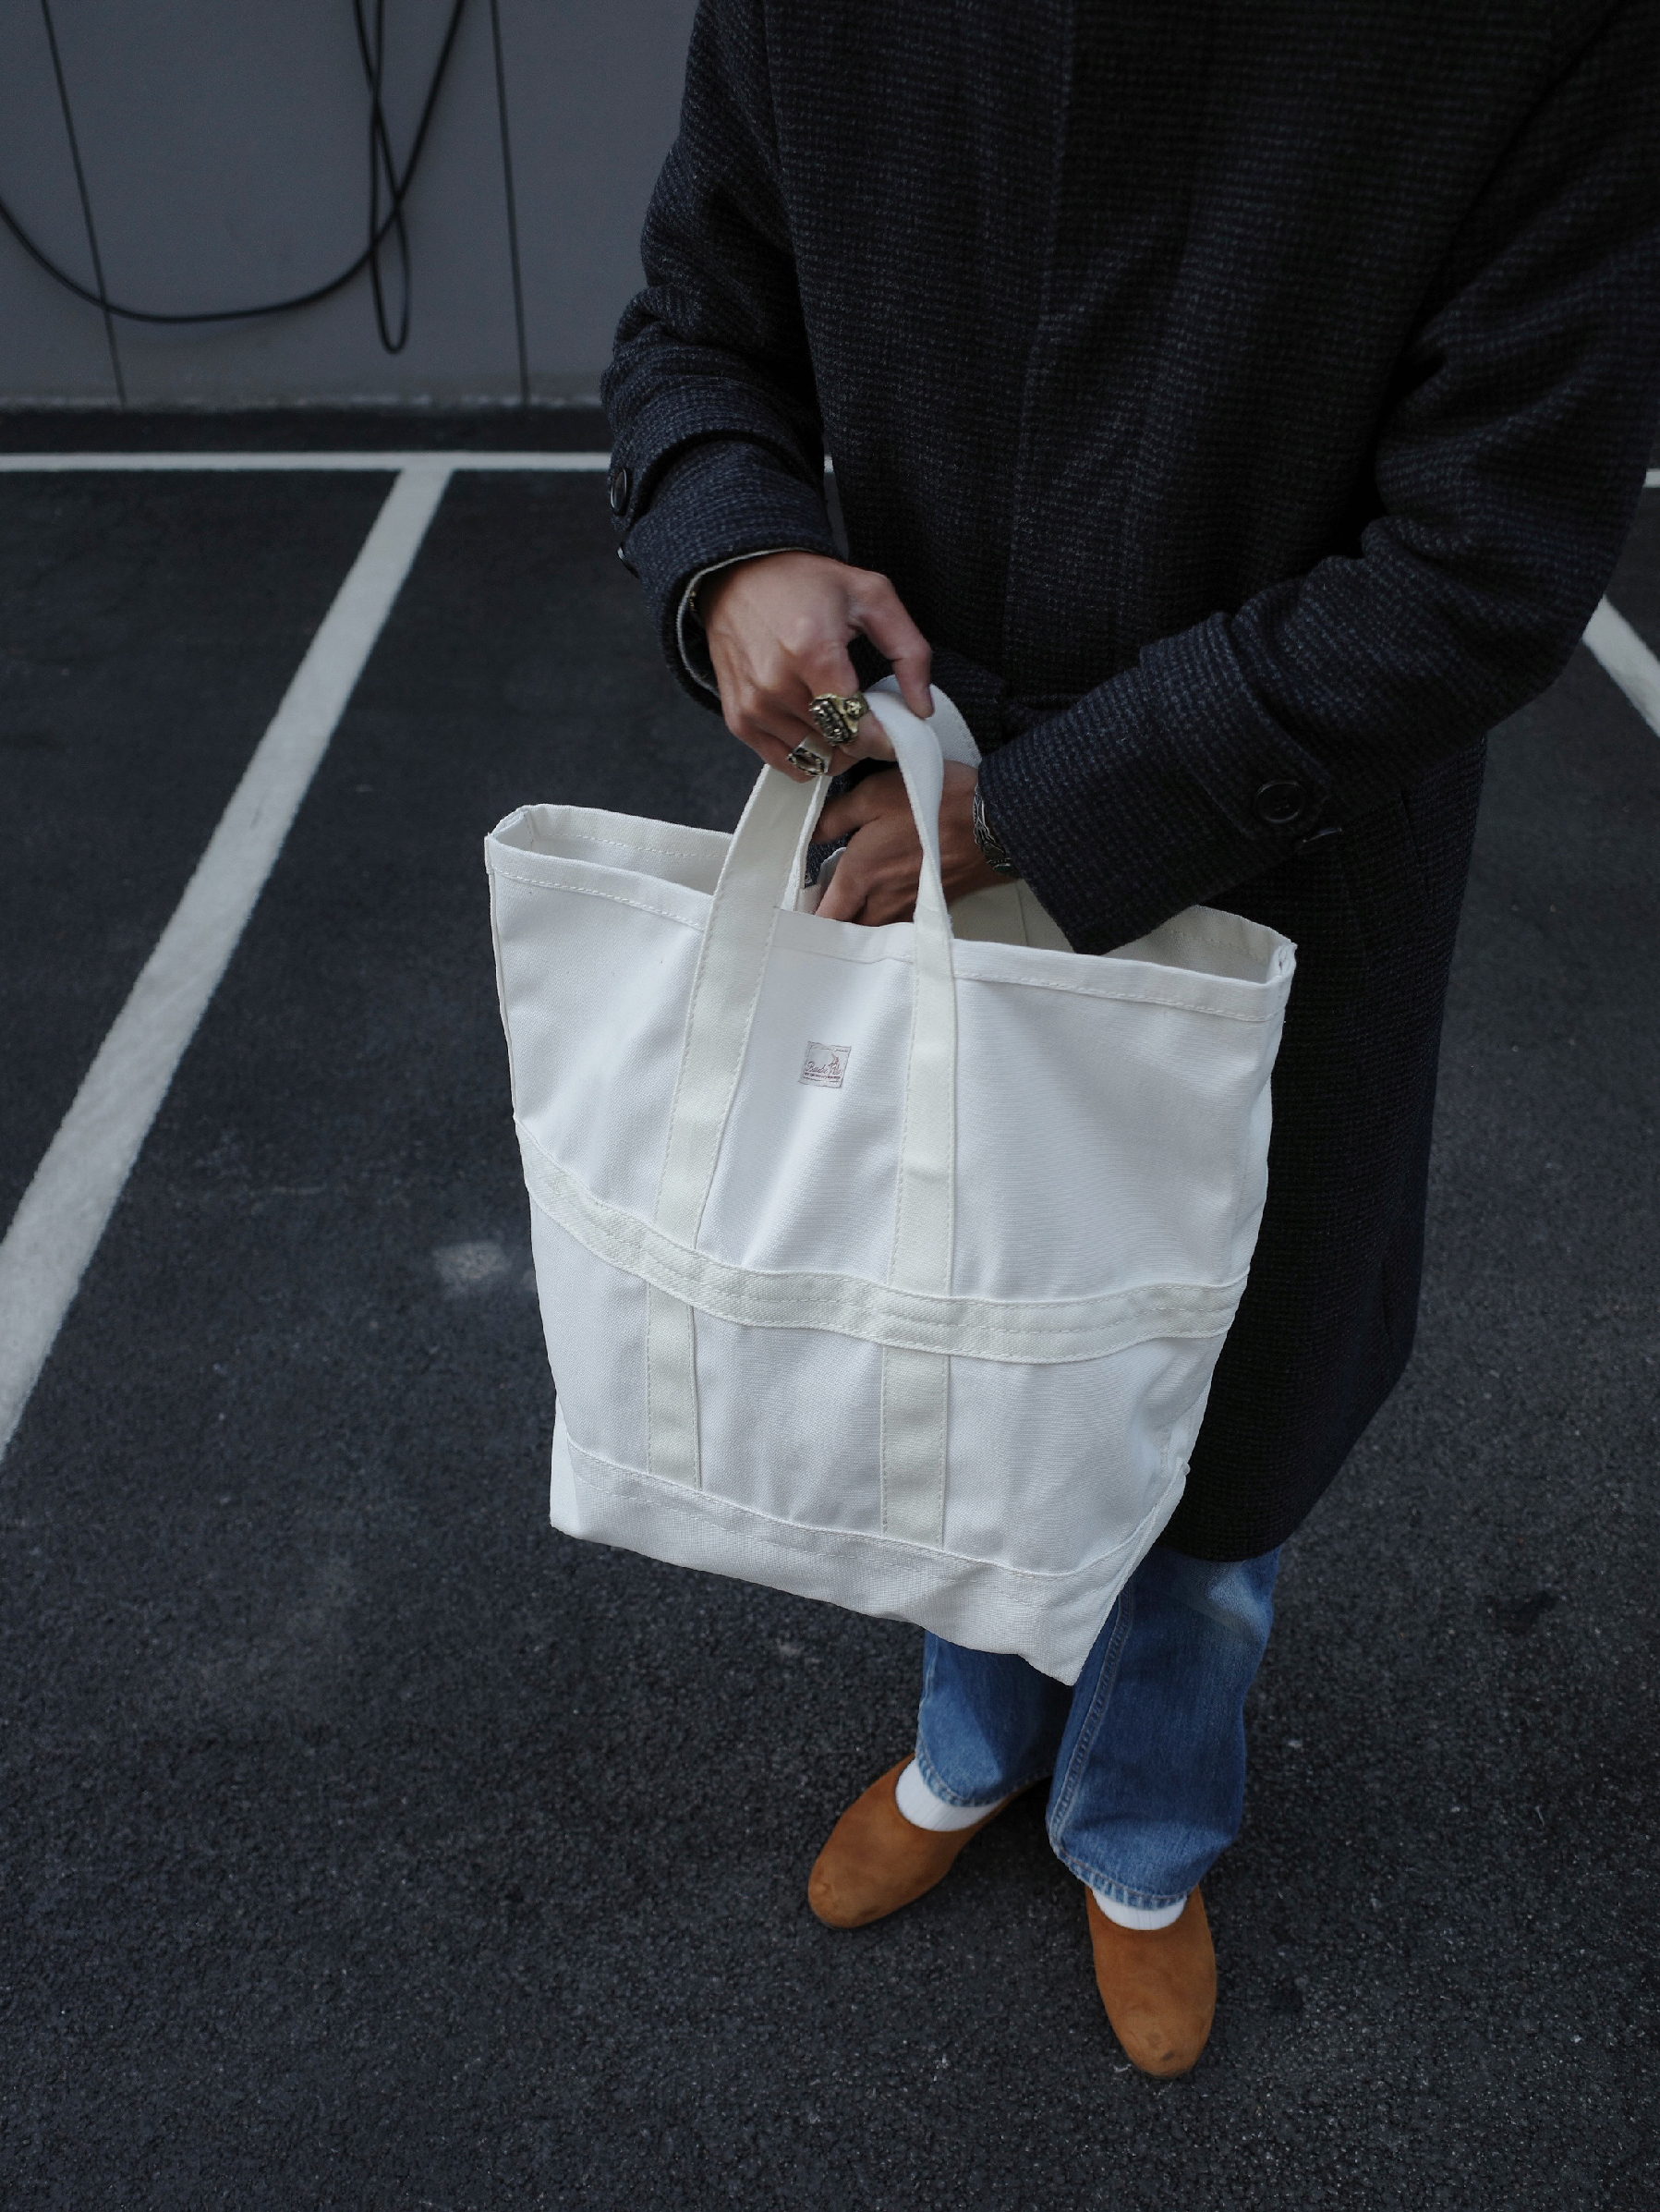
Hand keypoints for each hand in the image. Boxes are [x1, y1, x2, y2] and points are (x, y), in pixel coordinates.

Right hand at [700, 551, 932, 779]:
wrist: (739, 574)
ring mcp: (753, 706)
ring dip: (835, 749)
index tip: (895, 734)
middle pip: (837, 746)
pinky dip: (808, 754)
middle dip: (862, 742)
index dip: (884, 741)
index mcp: (812, 652)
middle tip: (869, 718)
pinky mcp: (738, 718)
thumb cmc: (806, 583)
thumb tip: (922, 709)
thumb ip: (909, 652)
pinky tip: (816, 729)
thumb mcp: (872, 597)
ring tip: (840, 717)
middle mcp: (776, 684)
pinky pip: (784, 762)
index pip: (856, 729)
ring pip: (813, 759)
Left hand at [816, 760, 1005, 924]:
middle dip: (836, 924)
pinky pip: (901, 922)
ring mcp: (910, 908)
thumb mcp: (873, 794)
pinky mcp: (932, 905)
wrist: (993, 820)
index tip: (800, 909)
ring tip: (856, 902)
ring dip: (862, 922)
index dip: (808, 918)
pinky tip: (890, 897)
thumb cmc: (934, 804)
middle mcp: (883, 901)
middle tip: (827, 906)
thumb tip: (810, 833)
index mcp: (860, 876)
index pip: (824, 917)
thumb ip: (835, 817)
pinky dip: (890, 918)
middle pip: (849, 931)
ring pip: (875, 929)